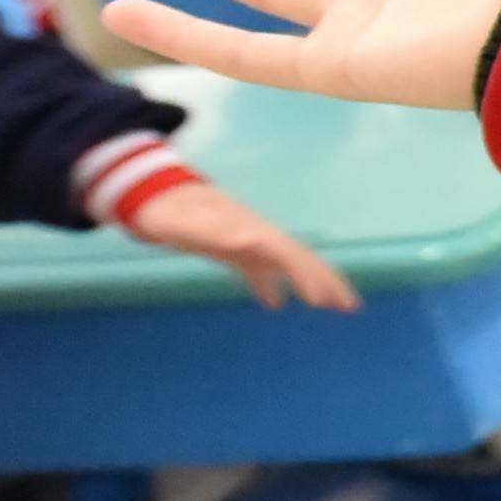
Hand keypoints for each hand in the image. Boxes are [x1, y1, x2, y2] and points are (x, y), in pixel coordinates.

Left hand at [121, 173, 358, 310]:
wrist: (151, 193)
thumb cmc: (164, 212)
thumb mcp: (182, 223)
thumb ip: (214, 232)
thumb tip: (249, 240)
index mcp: (248, 228)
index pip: (287, 254)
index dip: (306, 276)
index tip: (321, 301)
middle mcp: (255, 233)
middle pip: (298, 257)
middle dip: (325, 280)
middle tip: (349, 307)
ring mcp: (246, 239)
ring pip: (287, 261)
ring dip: (311, 281)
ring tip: (333, 306)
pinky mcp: (233, 247)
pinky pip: (261, 267)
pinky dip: (272, 284)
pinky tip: (274, 304)